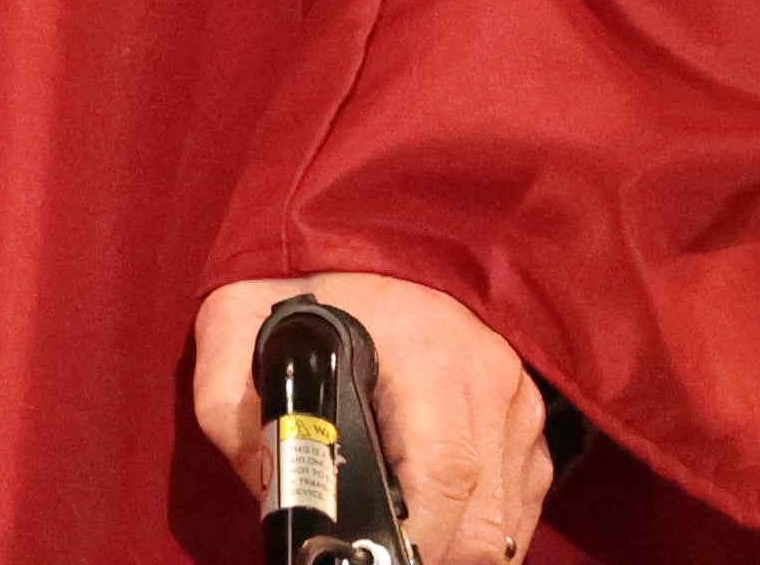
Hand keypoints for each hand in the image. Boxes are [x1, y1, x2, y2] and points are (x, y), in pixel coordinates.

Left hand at [190, 272, 552, 563]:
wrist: (367, 226)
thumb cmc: (301, 275)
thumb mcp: (237, 317)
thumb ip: (228, 401)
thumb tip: (259, 481)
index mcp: (426, 352)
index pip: (446, 471)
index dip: (417, 534)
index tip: (374, 552)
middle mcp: (488, 377)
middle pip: (484, 519)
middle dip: (431, 551)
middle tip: (376, 547)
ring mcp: (518, 398)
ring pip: (507, 522)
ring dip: (458, 543)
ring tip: (402, 528)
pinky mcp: (531, 415)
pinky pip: (522, 500)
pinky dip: (484, 523)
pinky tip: (436, 511)